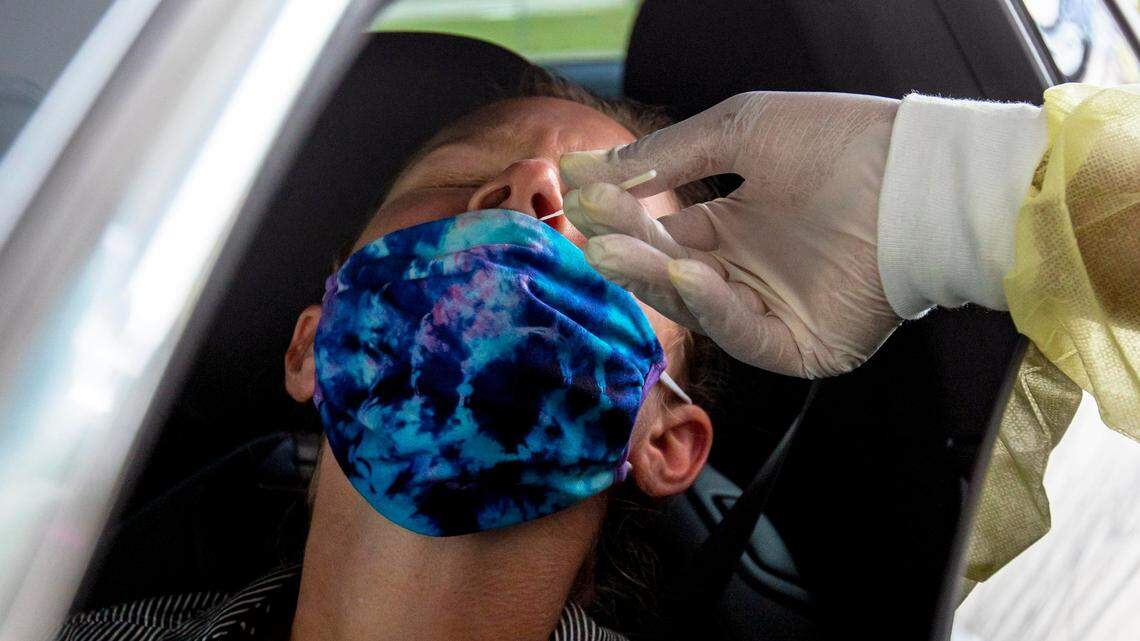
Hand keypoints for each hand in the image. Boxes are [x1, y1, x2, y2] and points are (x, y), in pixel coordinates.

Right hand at [560, 92, 901, 377]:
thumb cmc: (839, 142)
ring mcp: (772, 312)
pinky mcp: (799, 346)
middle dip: (628, 251)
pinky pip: (742, 334)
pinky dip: (711, 306)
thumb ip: (663, 157)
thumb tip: (584, 169)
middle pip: (669, 274)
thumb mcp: (738, 134)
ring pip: (696, 308)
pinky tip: (684, 270)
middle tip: (588, 232)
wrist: (917, 170)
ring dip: (653, 278)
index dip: (622, 221)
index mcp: (735, 230)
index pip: (662, 235)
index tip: (579, 200)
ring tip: (610, 251)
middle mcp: (748, 275)